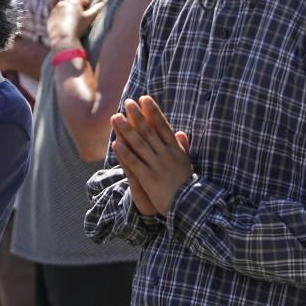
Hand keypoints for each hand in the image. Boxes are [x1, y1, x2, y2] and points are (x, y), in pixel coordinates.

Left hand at [46, 0, 102, 48]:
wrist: (64, 40)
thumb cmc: (78, 28)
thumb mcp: (89, 18)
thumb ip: (97, 9)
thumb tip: (102, 3)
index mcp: (73, 2)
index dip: (85, 4)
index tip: (87, 11)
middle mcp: (62, 3)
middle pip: (71, 3)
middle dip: (76, 8)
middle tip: (80, 18)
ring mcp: (54, 10)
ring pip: (63, 9)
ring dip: (67, 13)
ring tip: (72, 23)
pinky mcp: (50, 18)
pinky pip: (56, 16)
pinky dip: (60, 19)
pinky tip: (65, 26)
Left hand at [110, 95, 193, 215]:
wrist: (190, 207)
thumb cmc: (186, 184)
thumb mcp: (186, 163)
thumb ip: (181, 147)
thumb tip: (180, 132)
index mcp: (175, 150)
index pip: (163, 126)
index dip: (153, 112)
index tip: (145, 98)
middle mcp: (166, 155)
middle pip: (149, 131)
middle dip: (137, 115)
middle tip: (127, 102)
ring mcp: (157, 166)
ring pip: (139, 144)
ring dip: (126, 130)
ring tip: (115, 117)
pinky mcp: (149, 179)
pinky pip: (135, 164)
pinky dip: (125, 153)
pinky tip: (116, 143)